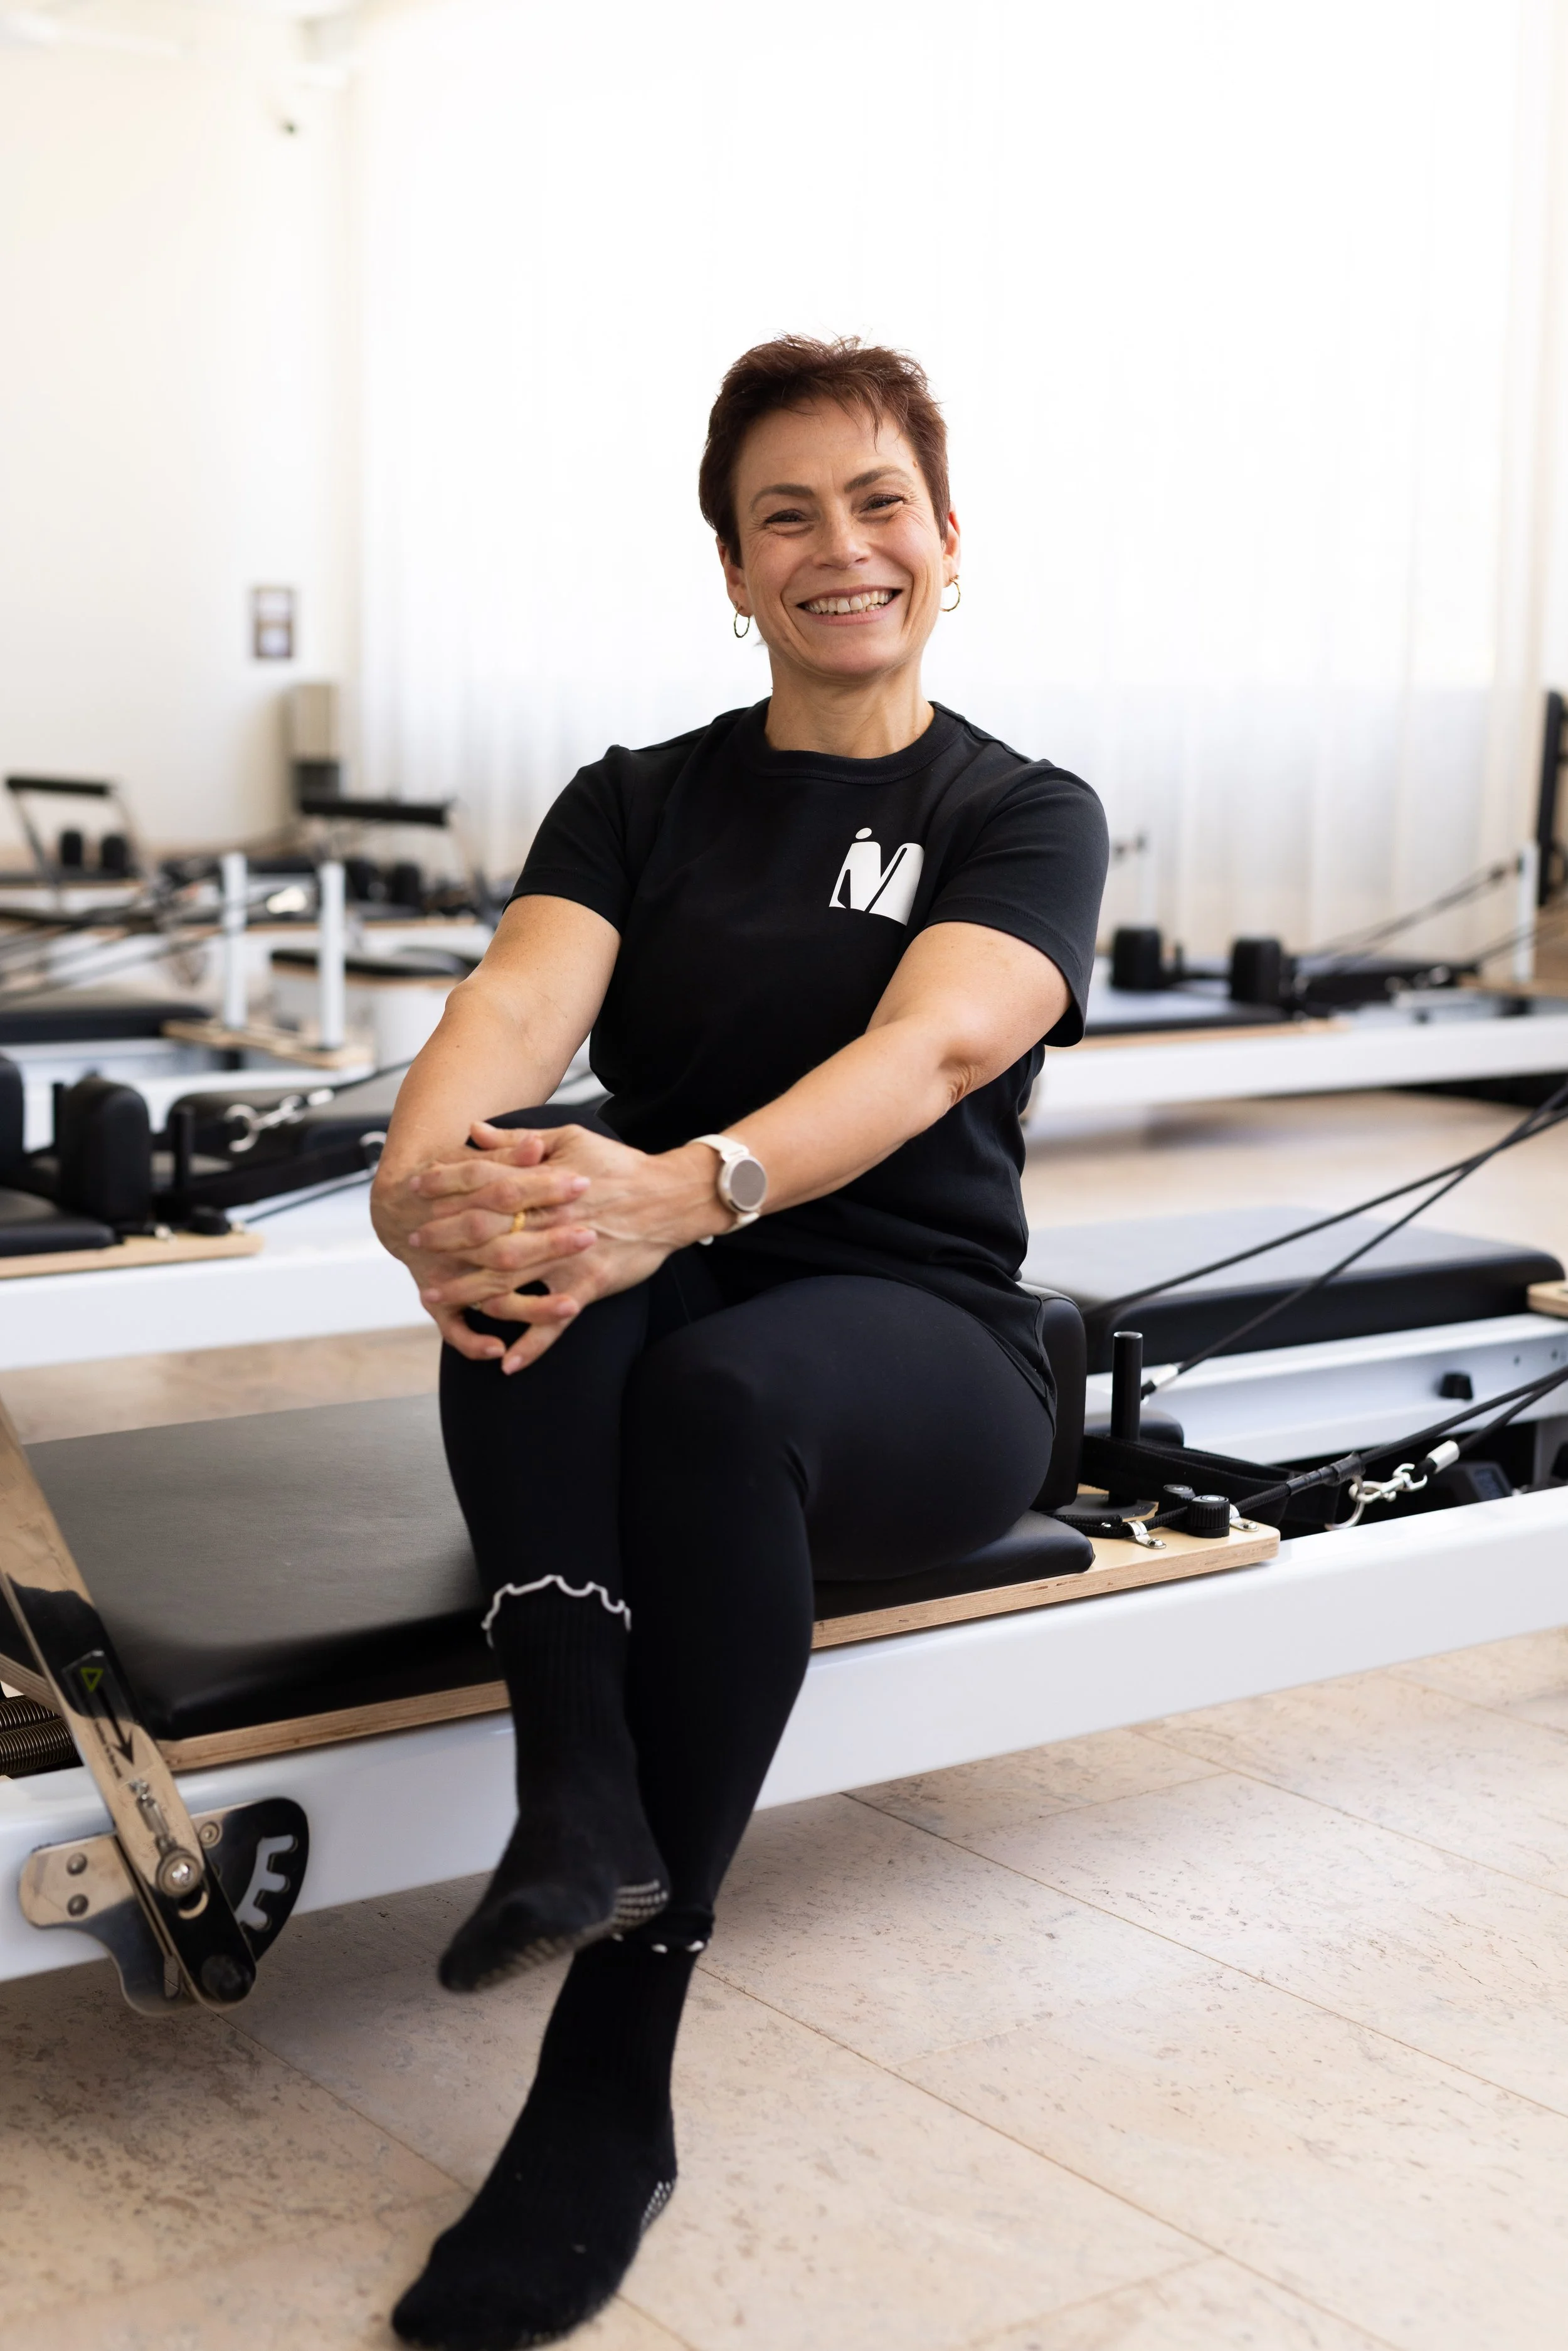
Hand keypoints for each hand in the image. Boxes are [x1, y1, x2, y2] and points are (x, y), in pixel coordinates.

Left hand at [399, 1121, 718, 1372]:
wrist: (672, 1198)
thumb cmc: (619, 1166)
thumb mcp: (570, 1140)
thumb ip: (518, 1141)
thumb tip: (474, 1131)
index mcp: (544, 1185)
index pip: (484, 1184)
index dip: (446, 1186)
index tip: (415, 1190)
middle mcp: (550, 1223)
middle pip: (487, 1235)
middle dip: (445, 1241)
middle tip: (413, 1244)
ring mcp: (568, 1259)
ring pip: (509, 1281)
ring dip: (468, 1293)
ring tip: (435, 1298)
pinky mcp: (588, 1286)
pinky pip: (555, 1323)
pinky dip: (532, 1344)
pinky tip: (507, 1364)